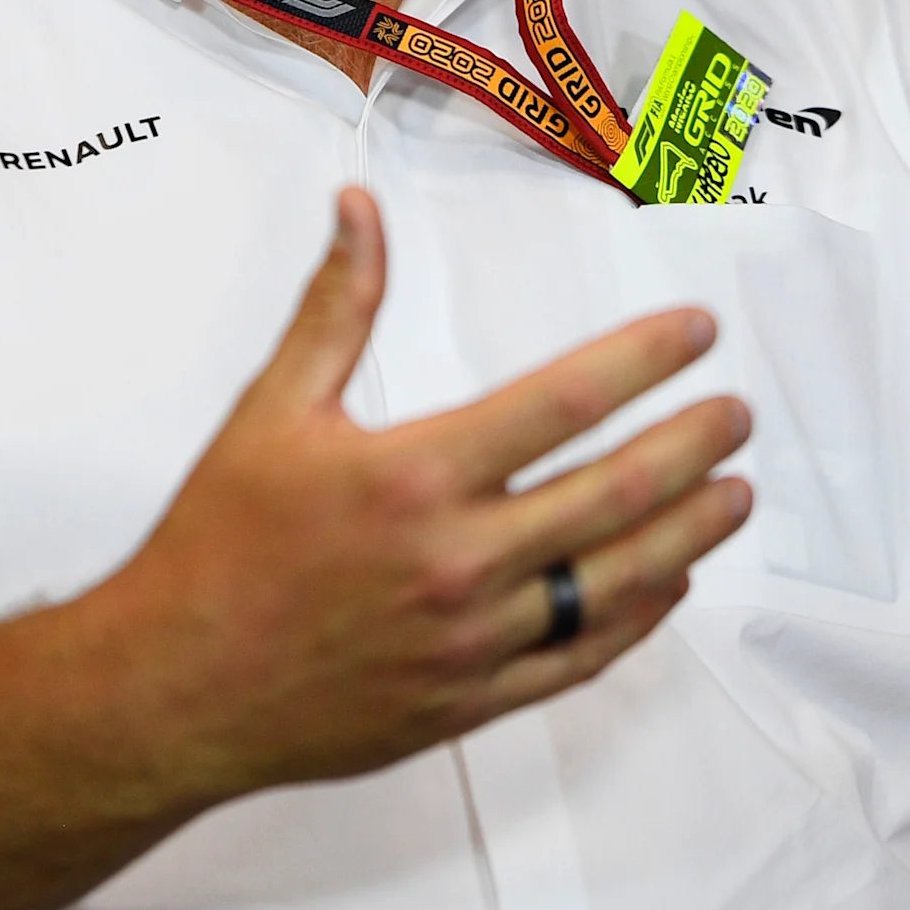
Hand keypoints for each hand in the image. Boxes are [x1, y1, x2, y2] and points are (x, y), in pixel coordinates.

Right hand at [93, 186, 752, 805]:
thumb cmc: (216, 549)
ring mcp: (472, 639)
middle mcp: (456, 559)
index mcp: (414, 475)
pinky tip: (667, 582)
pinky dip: (639, 616)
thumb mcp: (270, 410)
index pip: (564, 401)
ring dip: (691, 531)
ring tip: (735, 492)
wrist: (173, 687)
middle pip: (616, 492)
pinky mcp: (472, 699)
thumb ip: (336, 306)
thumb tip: (359, 209)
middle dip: (694, 444)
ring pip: (617, 580)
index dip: (644, 359)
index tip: (694, 332)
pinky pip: (582, 657)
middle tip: (736, 412)